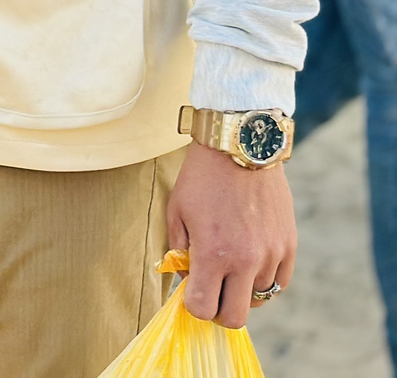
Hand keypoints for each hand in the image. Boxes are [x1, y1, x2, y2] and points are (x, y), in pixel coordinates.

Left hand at [166, 141, 294, 326]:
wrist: (240, 149)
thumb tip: (187, 280)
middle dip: (219, 310)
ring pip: (258, 299)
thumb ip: (179, 251)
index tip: (190, 291)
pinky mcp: (289, 246)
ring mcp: (271, 255)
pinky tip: (249, 263)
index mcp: (212, 254)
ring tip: (230, 266)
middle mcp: (245, 260)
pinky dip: (263, 280)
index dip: (194, 305)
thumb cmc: (201, 179)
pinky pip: (279, 283)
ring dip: (242, 290)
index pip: (204, 308)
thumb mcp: (177, 212)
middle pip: (235, 317)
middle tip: (212, 291)